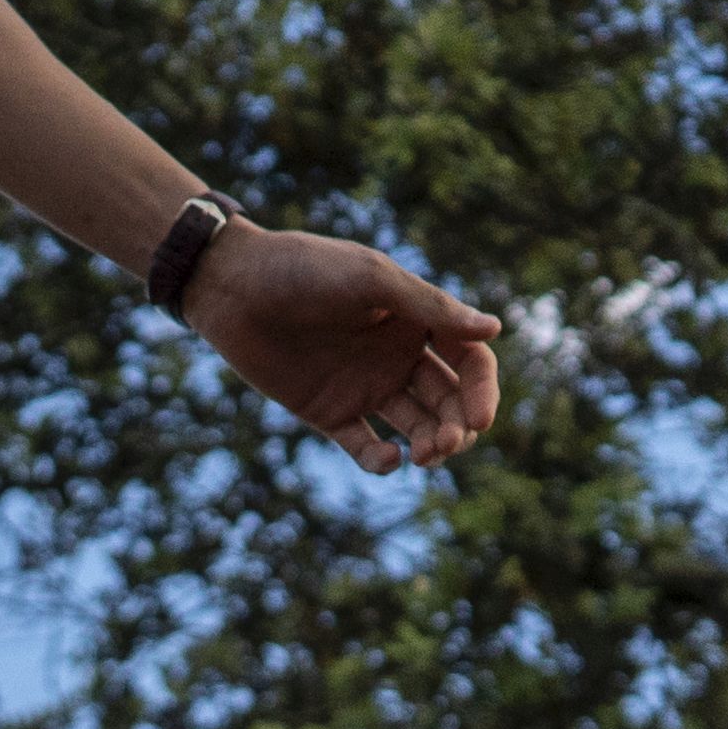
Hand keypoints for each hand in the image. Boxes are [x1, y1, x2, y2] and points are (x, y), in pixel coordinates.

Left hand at [185, 222, 503, 472]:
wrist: (233, 286)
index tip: (477, 418)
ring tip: (424, 456)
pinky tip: (388, 459)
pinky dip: (381, 459)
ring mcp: (365, 386)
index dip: (481, 391)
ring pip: (416, 427)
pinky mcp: (330, 413)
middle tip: (446, 443)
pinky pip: (366, 445)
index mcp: (416, 320)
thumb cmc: (304, 269)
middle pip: (449, 400)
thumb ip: (430, 307)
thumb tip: (494, 330)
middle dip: (457, 427)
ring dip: (431, 445)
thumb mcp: (370, 280)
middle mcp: (398, 356)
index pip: (469, 361)